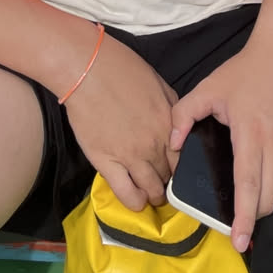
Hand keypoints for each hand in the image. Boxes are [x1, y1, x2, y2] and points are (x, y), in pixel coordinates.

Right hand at [62, 29, 178, 211]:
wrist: (88, 70)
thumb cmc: (122, 69)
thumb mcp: (159, 84)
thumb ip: (172, 109)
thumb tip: (178, 126)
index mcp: (169, 124)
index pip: (184, 159)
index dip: (180, 166)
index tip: (174, 167)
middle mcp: (154, 144)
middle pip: (169, 176)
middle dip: (167, 181)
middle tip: (161, 180)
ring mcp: (131, 156)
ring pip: (152, 190)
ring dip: (153, 195)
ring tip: (149, 193)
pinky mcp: (106, 163)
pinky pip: (127, 195)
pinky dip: (135, 203)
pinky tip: (135, 199)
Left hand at [169, 21, 272, 251]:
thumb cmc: (245, 71)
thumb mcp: (208, 87)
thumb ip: (184, 114)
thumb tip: (173, 145)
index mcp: (251, 134)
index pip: (248, 185)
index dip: (243, 218)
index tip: (238, 241)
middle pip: (266, 198)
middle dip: (251, 218)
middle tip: (235, 230)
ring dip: (262, 205)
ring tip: (245, 212)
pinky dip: (272, 187)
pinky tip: (259, 185)